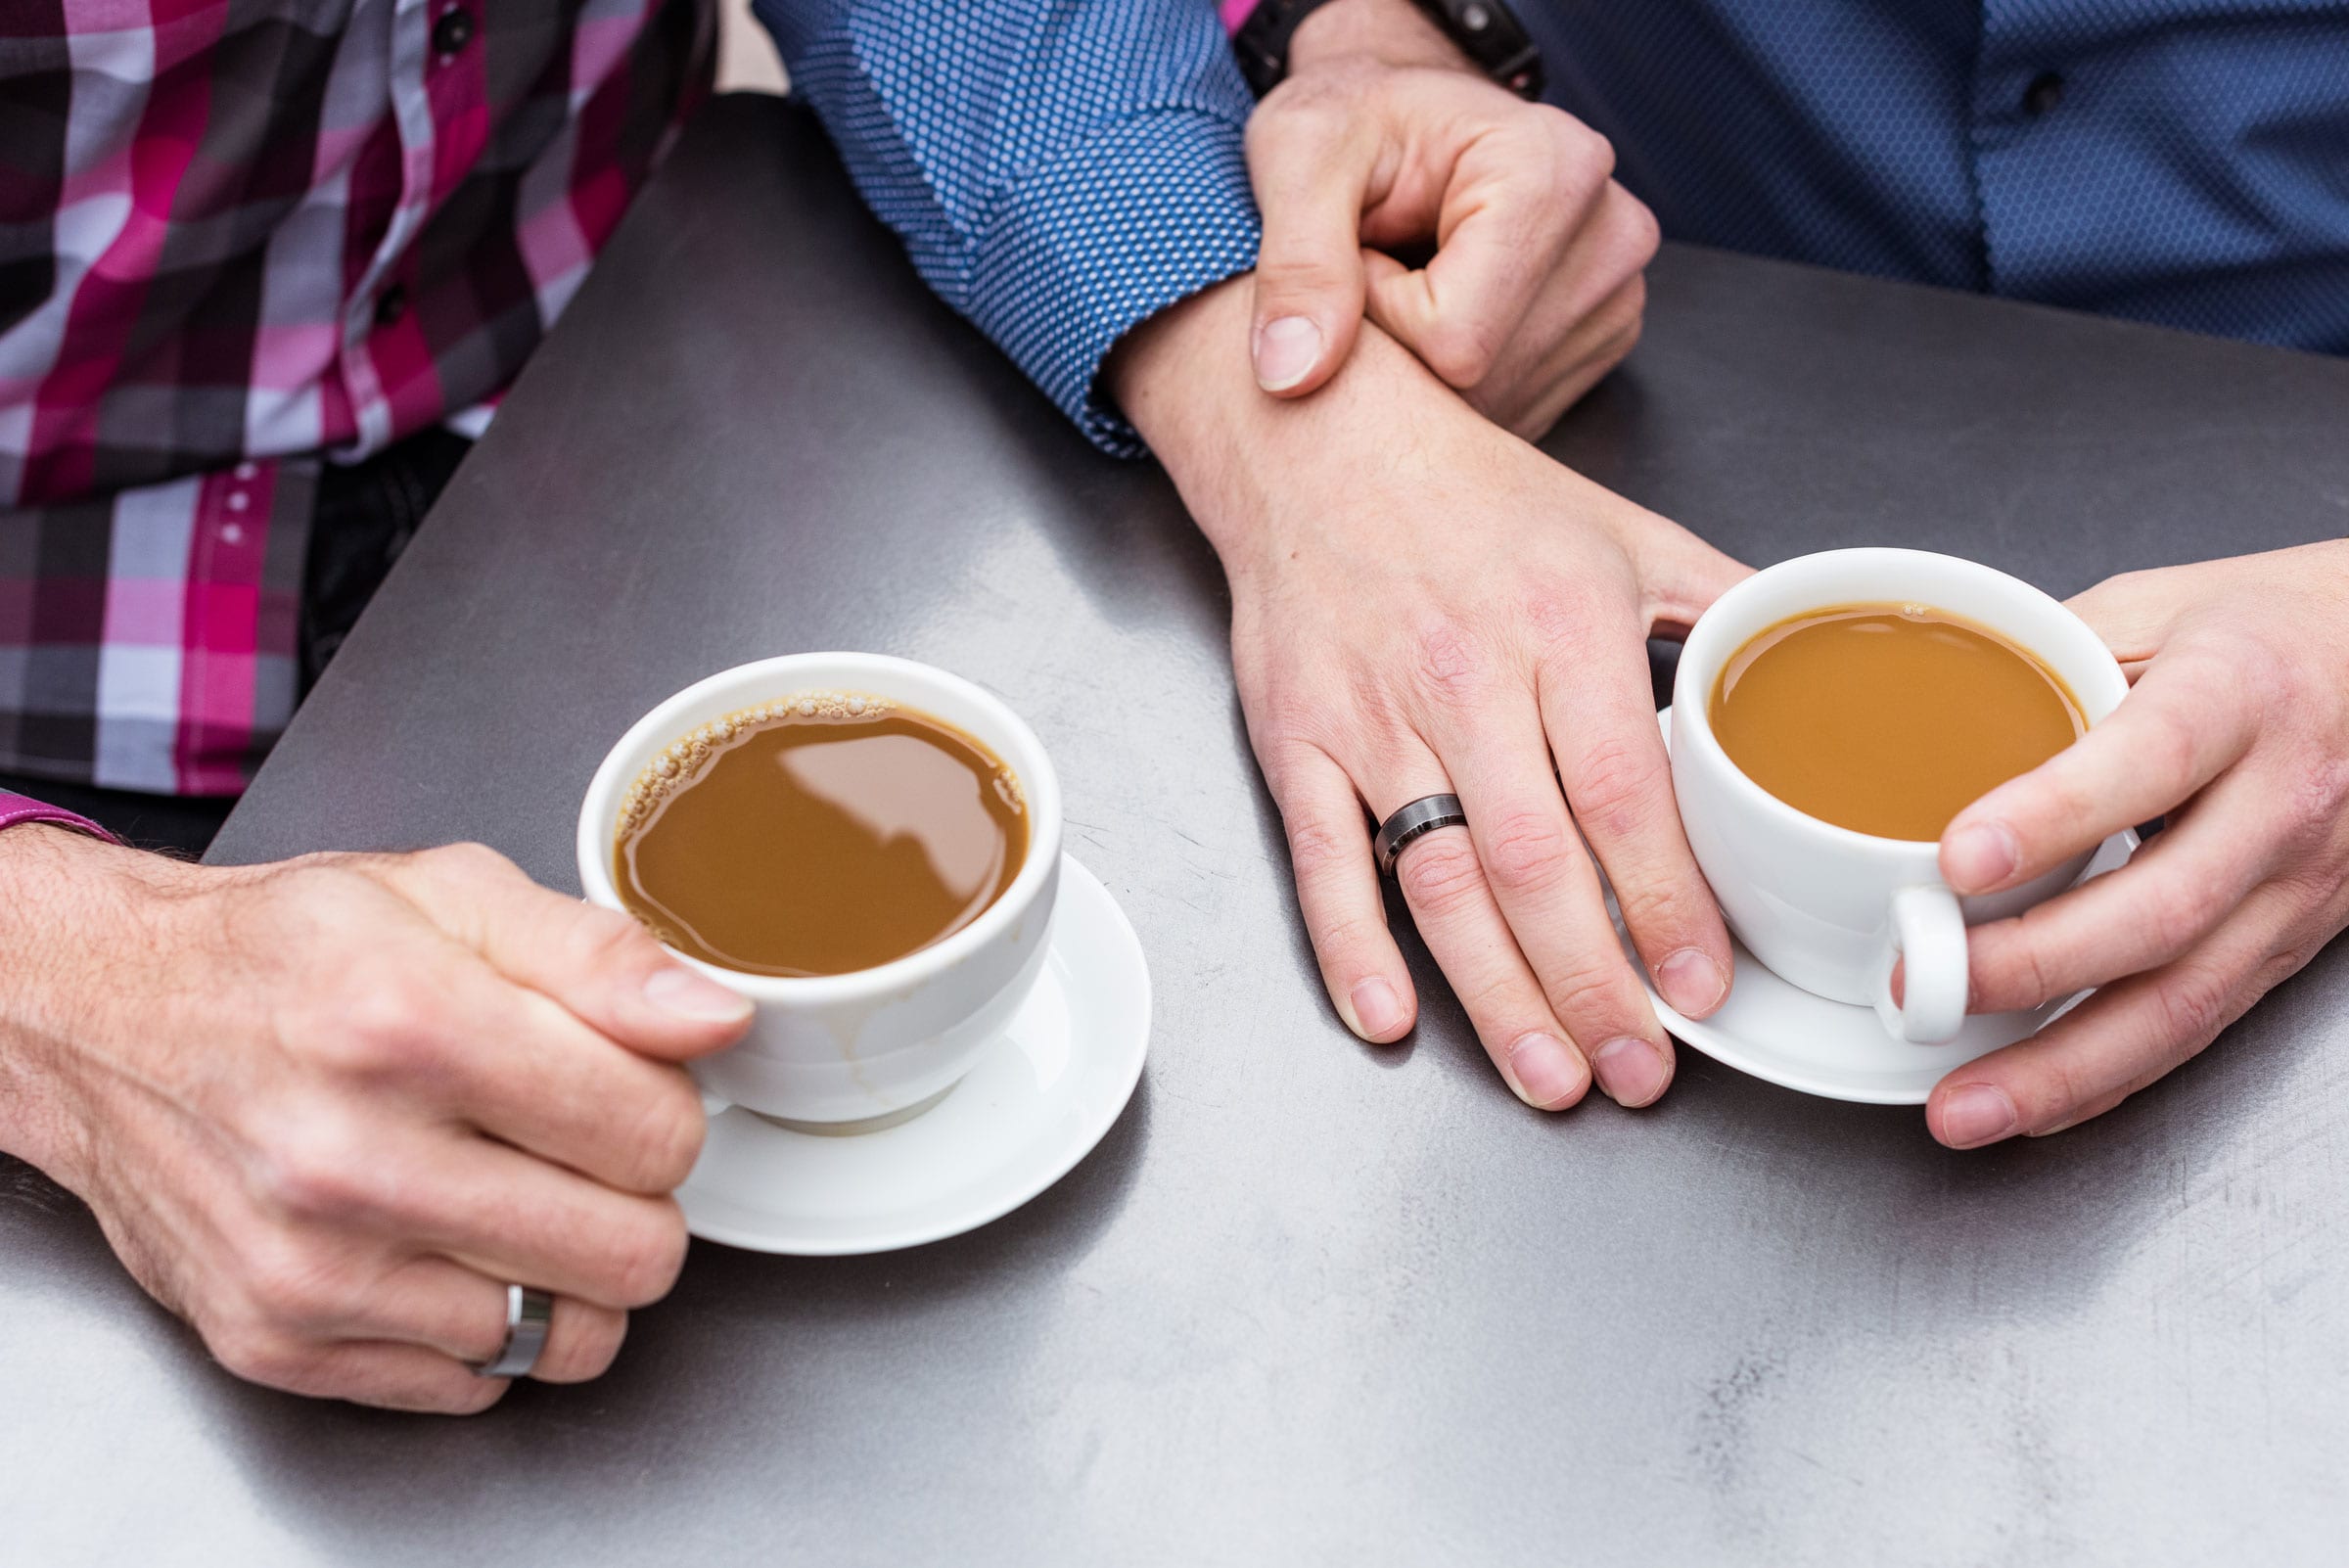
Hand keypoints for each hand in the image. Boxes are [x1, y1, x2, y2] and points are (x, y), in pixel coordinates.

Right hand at [0, 831, 751, 1410]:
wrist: (103, 1021)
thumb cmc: (283, 953)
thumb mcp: (451, 892)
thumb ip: (602, 955)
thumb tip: (716, 1018)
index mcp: (407, 1025)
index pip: (656, 1133)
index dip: (668, 1107)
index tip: (626, 1085)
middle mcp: (351, 1159)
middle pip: (631, 1251)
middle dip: (635, 1200)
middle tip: (578, 1149)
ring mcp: (311, 1268)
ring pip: (566, 1334)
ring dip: (566, 1271)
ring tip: (512, 1194)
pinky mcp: (277, 1342)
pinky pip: (475, 1383)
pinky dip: (485, 1327)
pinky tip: (443, 1245)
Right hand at [1112, 280, 1743, 1109]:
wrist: (1320, 447)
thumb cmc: (1476, 499)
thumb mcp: (1621, 531)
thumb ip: (1722, 611)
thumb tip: (1828, 673)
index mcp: (1560, 624)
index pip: (1625, 794)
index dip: (1668, 903)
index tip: (1704, 985)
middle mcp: (1465, 677)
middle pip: (1537, 863)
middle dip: (1596, 984)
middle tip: (1641, 1073)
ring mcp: (1373, 717)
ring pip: (1440, 881)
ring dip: (1497, 996)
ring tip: (1552, 1076)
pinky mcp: (1298, 743)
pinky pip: (1325, 863)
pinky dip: (1352, 949)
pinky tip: (1392, 1022)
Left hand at [1242, 0, 1658, 438]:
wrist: (1399, 116)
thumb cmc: (1353, 122)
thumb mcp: (1299, 159)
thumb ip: (1298, 263)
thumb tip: (1294, 376)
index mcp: (1554, 170)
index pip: (1453, 339)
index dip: (1377, 315)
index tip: (1357, 253)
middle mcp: (1610, 234)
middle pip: (1482, 383)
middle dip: (1401, 347)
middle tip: (1376, 268)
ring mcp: (1616, 295)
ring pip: (1496, 406)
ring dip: (1425, 366)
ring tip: (1411, 280)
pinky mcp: (1602, 339)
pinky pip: (1513, 409)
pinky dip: (1457, 380)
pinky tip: (1443, 311)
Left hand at [1924, 541, 2348, 1146]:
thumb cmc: (2261, 631)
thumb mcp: (2152, 609)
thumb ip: (2042, 661)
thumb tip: (1903, 717)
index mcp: (2238, 692)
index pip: (2148, 759)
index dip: (2054, 816)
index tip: (1959, 859)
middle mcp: (2281, 800)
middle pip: (2162, 907)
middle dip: (2030, 966)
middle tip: (1919, 985)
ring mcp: (2296, 886)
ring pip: (2184, 997)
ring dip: (2061, 1065)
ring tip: (1959, 1107)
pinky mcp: (2291, 946)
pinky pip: (2199, 1025)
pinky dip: (2107, 1076)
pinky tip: (2031, 1104)